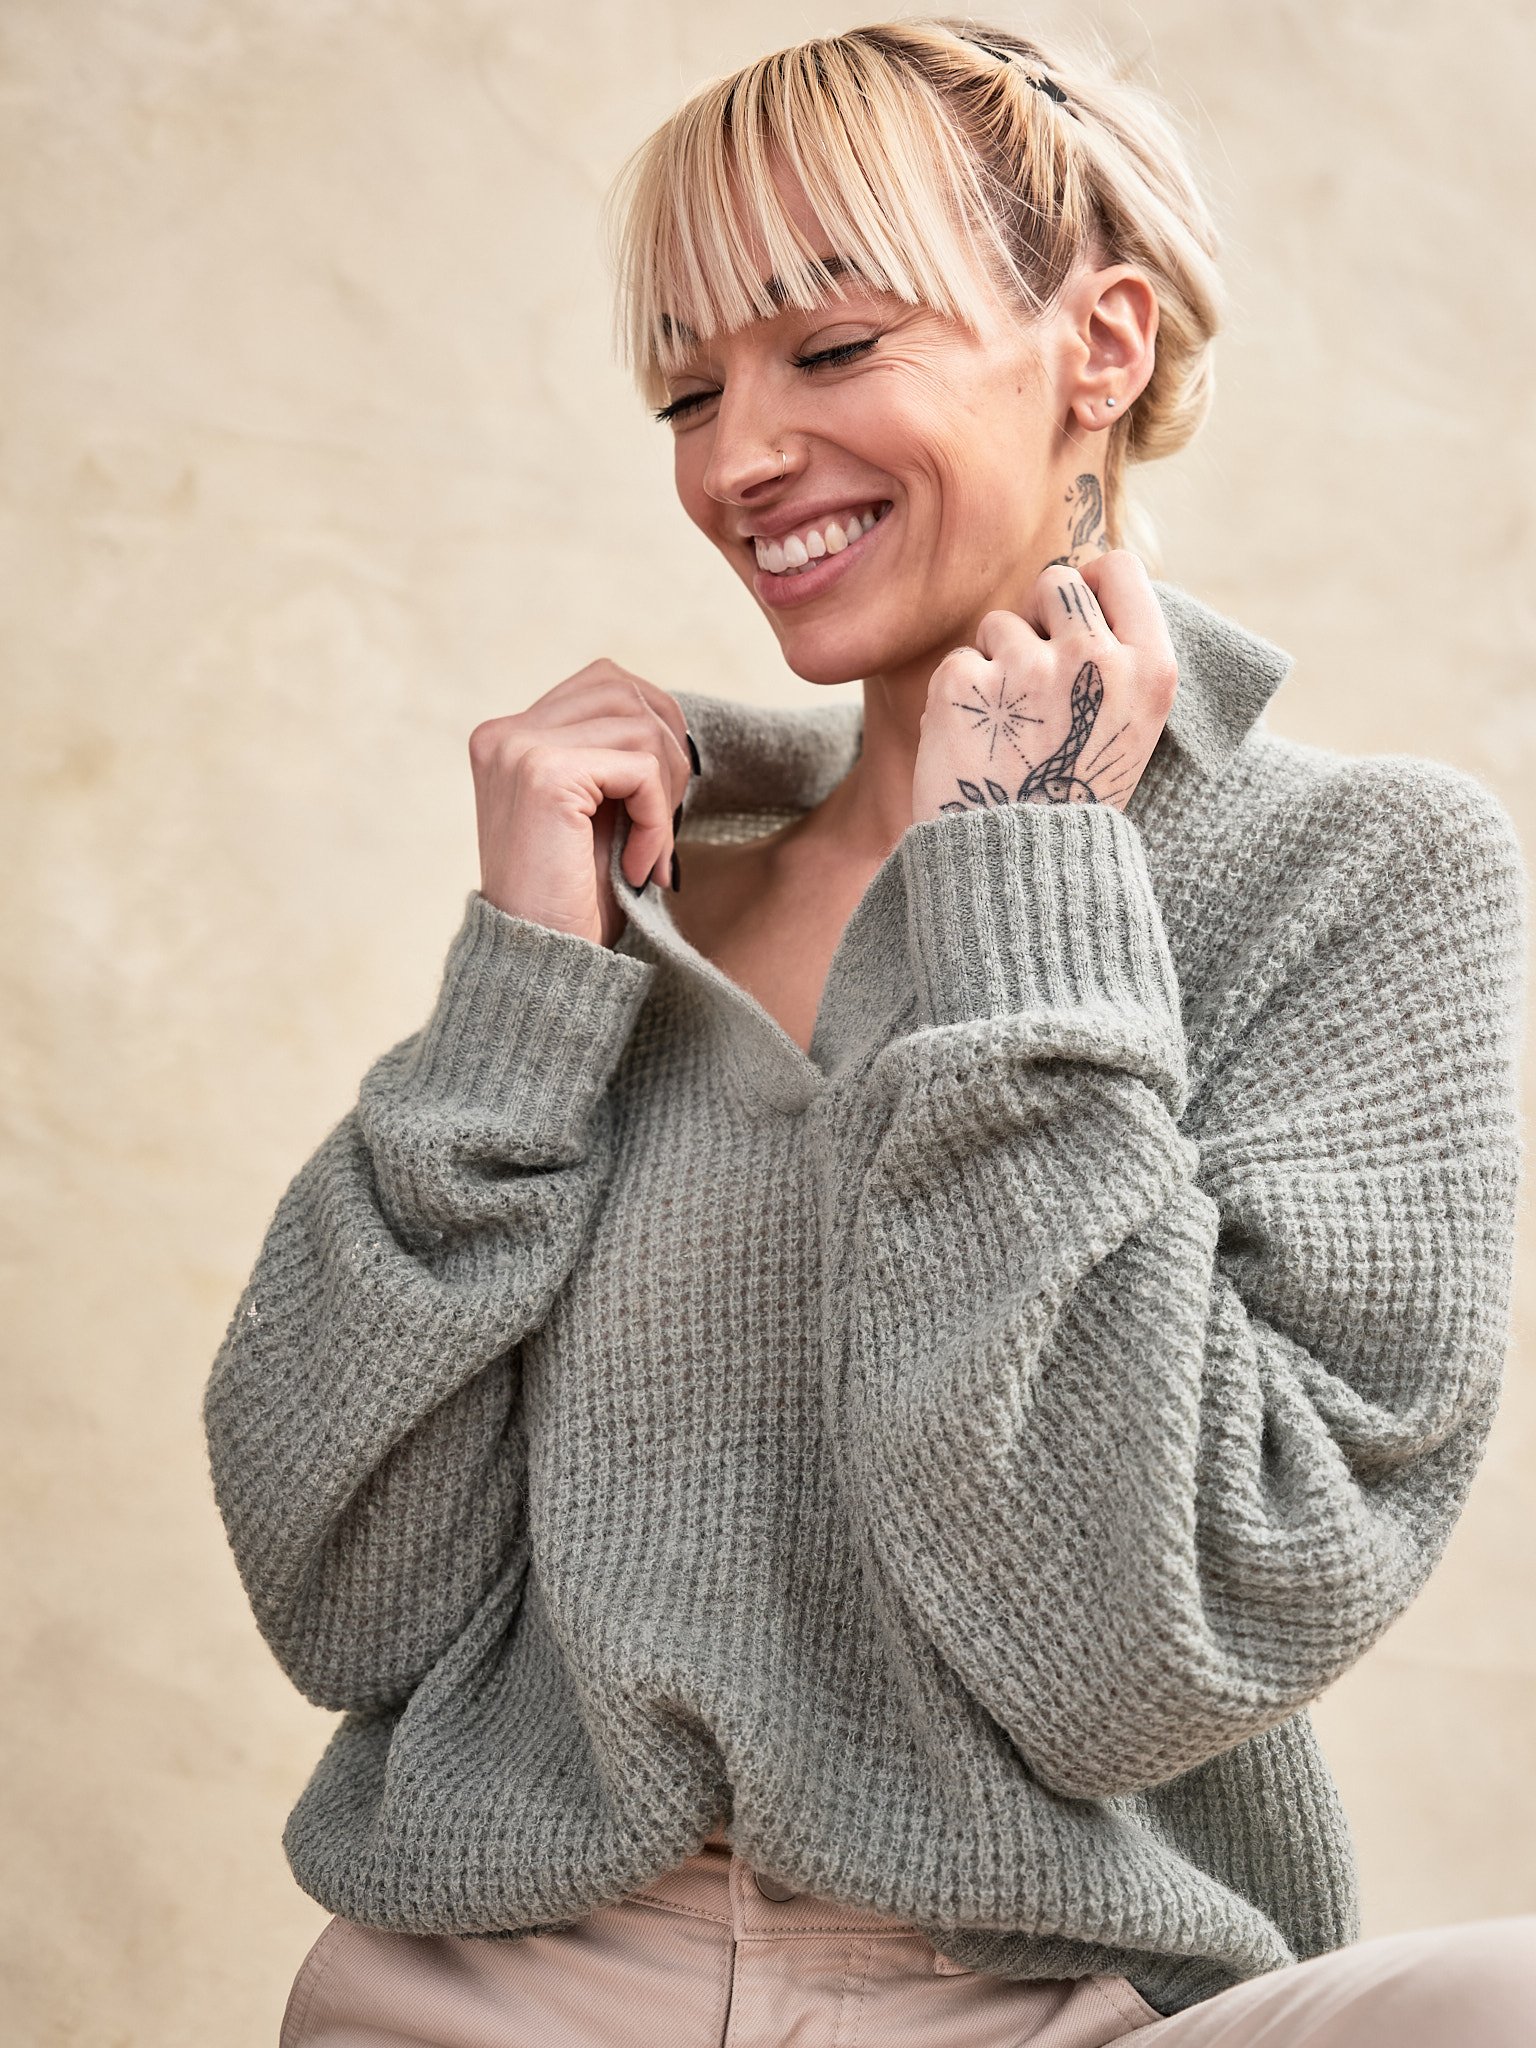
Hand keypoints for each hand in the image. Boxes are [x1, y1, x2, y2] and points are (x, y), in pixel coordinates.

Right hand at [468, 658, 692, 948]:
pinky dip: (659, 818)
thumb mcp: (593, 813)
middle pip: (627, 690)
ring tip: (651, 851)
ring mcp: (519, 749)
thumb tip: (670, 714)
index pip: (607, 683)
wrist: (540, 968)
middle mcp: (505, 734)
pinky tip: (641, 867)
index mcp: (509, 737)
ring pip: (641, 724)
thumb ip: (610, 755)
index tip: (657, 806)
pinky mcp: (545, 775)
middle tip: (664, 826)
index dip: (654, 735)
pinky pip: (641, 767)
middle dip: (667, 753)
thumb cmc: (572, 900)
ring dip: (667, 792)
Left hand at [911, 552, 1177, 824]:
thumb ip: (1116, 660)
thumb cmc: (1074, 802)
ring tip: (1008, 730)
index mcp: (1150, 669)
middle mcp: (1095, 659)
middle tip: (1032, 678)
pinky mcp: (966, 684)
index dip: (1090, 583)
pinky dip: (958, 699)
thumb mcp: (1128, 731)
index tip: (1073, 617)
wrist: (1019, 872)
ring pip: (999, 622)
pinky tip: (975, 745)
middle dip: (1037, 617)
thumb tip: (1083, 588)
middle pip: (1055, 581)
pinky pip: (958, 661)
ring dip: (995, 664)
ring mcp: (1028, 668)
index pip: (1119, 568)